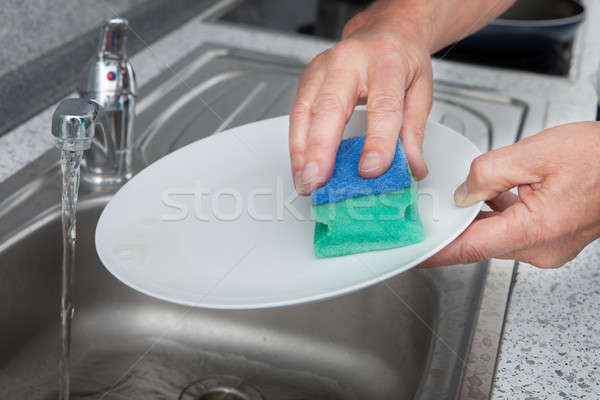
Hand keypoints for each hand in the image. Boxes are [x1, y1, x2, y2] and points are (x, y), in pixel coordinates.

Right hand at [289, 1, 434, 194]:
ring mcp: (322, 68)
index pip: (382, 105)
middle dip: (321, 150)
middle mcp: (349, 61)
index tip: (371, 170)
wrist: (385, 33)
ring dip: (301, 152)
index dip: (376, 141)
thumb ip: (414, 131)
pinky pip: (296, 114)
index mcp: (386, 62)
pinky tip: (301, 166)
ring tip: (305, 182)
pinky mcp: (307, 79)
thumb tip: (411, 167)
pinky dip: (297, 145)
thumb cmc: (401, 60)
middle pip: (330, 107)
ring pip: (304, 111)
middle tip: (318, 181)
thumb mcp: (420, 91)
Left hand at [421, 122, 599, 268]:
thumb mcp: (535, 153)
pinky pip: (513, 231)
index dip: (436, 251)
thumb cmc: (599, 157)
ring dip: (480, 216)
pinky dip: (499, 215)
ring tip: (482, 190)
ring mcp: (548, 248)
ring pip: (496, 235)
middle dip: (456, 224)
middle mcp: (541, 248)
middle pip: (480, 241)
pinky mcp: (552, 241)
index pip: (468, 248)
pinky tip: (501, 193)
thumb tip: (463, 192)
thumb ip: (488, 172)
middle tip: (435, 206)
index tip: (413, 254)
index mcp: (534, 230)